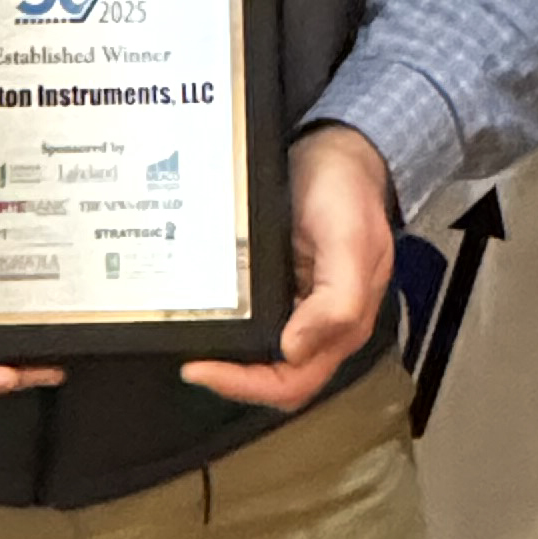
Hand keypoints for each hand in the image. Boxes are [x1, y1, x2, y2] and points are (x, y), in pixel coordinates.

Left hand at [182, 125, 397, 413]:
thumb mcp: (350, 241)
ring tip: (188, 342)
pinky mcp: (279, 288)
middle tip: (190, 361)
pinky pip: (254, 322)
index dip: (249, 386)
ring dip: (227, 357)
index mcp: (343, 325)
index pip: (294, 381)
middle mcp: (320, 326)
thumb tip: (295, 351)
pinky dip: (228, 326)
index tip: (201, 370)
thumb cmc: (348, 193)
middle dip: (232, 378)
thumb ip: (336, 302)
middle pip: (275, 378)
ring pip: (262, 355)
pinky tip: (201, 311)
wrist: (341, 152)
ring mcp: (298, 308)